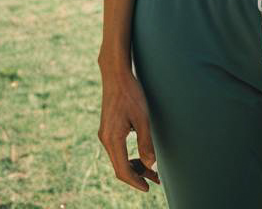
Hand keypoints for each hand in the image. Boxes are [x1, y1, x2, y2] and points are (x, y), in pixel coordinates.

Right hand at [98, 65, 160, 190]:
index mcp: (112, 139)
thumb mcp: (142, 118)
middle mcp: (105, 139)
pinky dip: (129, 156)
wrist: (116, 74)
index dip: (136, 181)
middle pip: (120, 167)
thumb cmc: (130, 93)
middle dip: (138, 175)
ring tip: (152, 169)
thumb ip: (146, 142)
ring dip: (134, 166)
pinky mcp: (108, 129)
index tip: (148, 187)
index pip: (123, 170)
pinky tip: (142, 155)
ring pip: (119, 159)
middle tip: (156, 179)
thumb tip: (151, 165)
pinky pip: (118, 149)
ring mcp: (105, 134)